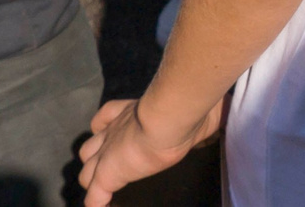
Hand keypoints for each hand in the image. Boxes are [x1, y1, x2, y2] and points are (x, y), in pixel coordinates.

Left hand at [80, 92, 224, 204]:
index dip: (104, 128)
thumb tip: (219, 112)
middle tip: (105, 167)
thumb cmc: (183, 109)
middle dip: (94, 157)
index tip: (108, 134)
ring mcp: (106, 154)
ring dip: (93, 181)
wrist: (169, 116)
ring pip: (86, 172)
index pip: (104, 119)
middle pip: (89, 148)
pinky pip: (94, 197)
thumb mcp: (188, 108)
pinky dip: (96, 204)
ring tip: (102, 192)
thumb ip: (194, 112)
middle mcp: (111, 131)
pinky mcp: (107, 175)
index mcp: (128, 112)